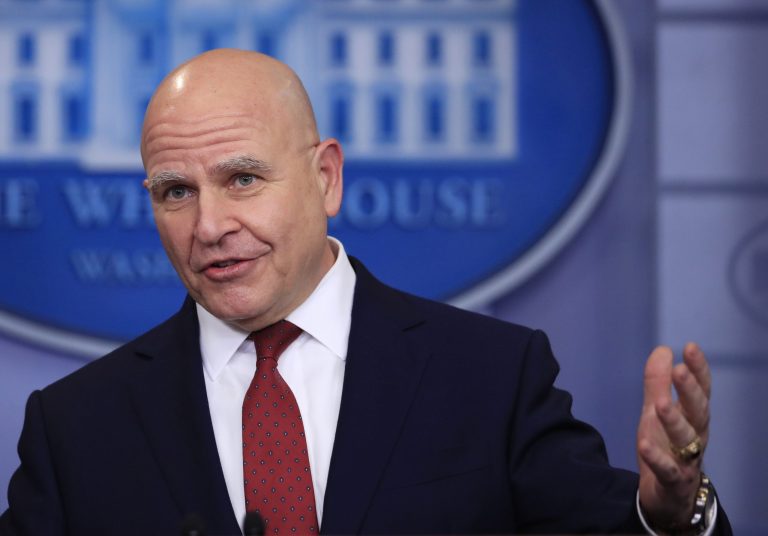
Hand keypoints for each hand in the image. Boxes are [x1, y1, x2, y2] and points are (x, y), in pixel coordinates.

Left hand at [636, 343, 710, 530]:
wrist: (669, 498)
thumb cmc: (667, 447)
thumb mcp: (658, 411)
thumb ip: (658, 382)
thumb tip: (663, 349)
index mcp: (693, 418)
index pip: (701, 390)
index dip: (698, 369)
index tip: (690, 347)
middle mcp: (695, 436)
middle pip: (698, 412)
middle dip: (690, 391)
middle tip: (679, 370)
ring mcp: (686, 460)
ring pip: (685, 439)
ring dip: (673, 420)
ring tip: (660, 404)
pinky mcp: (672, 481)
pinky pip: (665, 469)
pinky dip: (656, 457)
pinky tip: (644, 443)